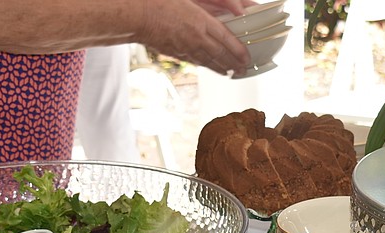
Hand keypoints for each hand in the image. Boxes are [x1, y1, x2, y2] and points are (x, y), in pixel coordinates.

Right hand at [135, 0, 251, 75]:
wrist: (137, 15)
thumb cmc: (160, 1)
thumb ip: (215, 3)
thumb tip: (239, 9)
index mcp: (201, 22)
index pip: (226, 40)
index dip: (238, 51)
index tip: (246, 58)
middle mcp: (195, 38)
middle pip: (220, 55)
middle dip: (234, 64)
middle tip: (243, 70)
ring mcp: (185, 47)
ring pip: (208, 61)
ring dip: (221, 68)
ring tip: (230, 73)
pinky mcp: (175, 52)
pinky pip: (194, 61)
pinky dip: (205, 65)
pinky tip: (210, 67)